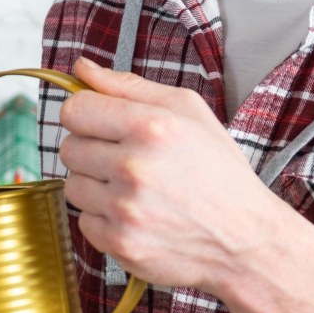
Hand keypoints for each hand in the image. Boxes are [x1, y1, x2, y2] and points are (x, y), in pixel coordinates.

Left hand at [59, 58, 289, 294]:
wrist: (244, 237)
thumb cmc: (218, 171)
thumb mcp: (188, 112)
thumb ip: (129, 86)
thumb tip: (81, 68)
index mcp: (151, 127)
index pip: (75, 110)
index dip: (85, 114)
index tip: (100, 123)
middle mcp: (134, 168)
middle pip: (69, 148)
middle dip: (92, 150)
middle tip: (126, 159)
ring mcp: (125, 210)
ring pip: (73, 186)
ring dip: (96, 186)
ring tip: (133, 188)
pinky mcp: (120, 244)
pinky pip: (84, 221)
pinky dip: (104, 219)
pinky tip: (135, 214)